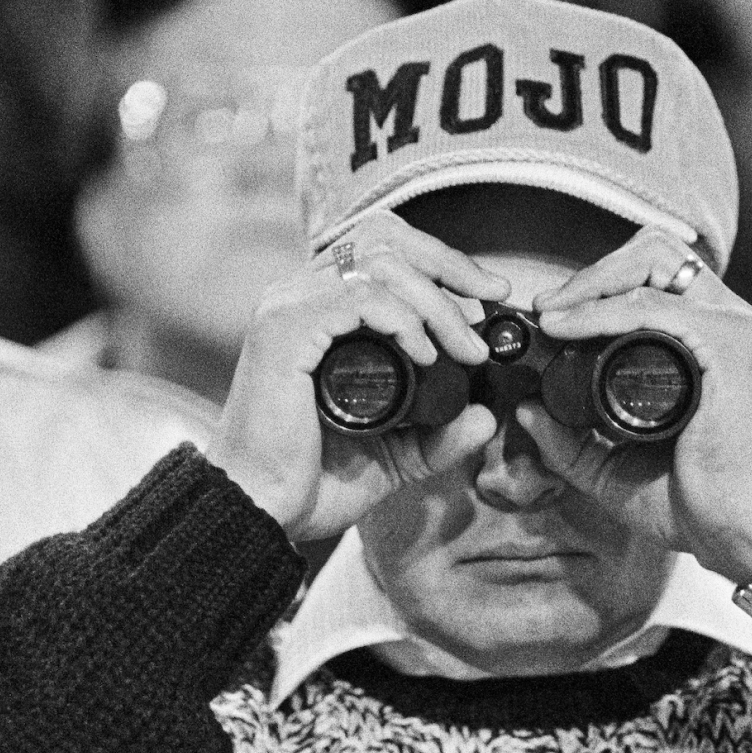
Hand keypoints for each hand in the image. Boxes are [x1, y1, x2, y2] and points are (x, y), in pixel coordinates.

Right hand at [208, 210, 511, 539]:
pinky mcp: (284, 331)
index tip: (489, 294)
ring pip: (380, 264)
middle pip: (385, 239)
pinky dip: (403, 319)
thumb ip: (438, 437)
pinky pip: (360, 298)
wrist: (260, 513)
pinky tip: (425, 355)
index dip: (442, 260)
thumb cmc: (311, 482)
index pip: (383, 249)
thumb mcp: (394, 456)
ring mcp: (288, 308)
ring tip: (465, 349)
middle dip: (450, 265)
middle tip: (491, 303)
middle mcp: (298, 296)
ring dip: (436, 302)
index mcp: (317, 309)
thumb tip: (485, 417)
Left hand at [521, 226, 751, 581]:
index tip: (546, 316)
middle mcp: (722, 321)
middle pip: (652, 252)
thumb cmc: (695, 502)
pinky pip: (652, 306)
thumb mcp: (614, 468)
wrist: (739, 534)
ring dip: (590, 282)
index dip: (595, 283)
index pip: (651, 275)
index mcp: (705, 339)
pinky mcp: (728, 344)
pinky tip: (565, 328)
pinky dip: (601, 311)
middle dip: (591, 272)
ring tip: (549, 315)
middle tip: (546, 310)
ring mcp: (730, 327)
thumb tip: (525, 410)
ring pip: (652, 261)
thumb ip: (570, 442)